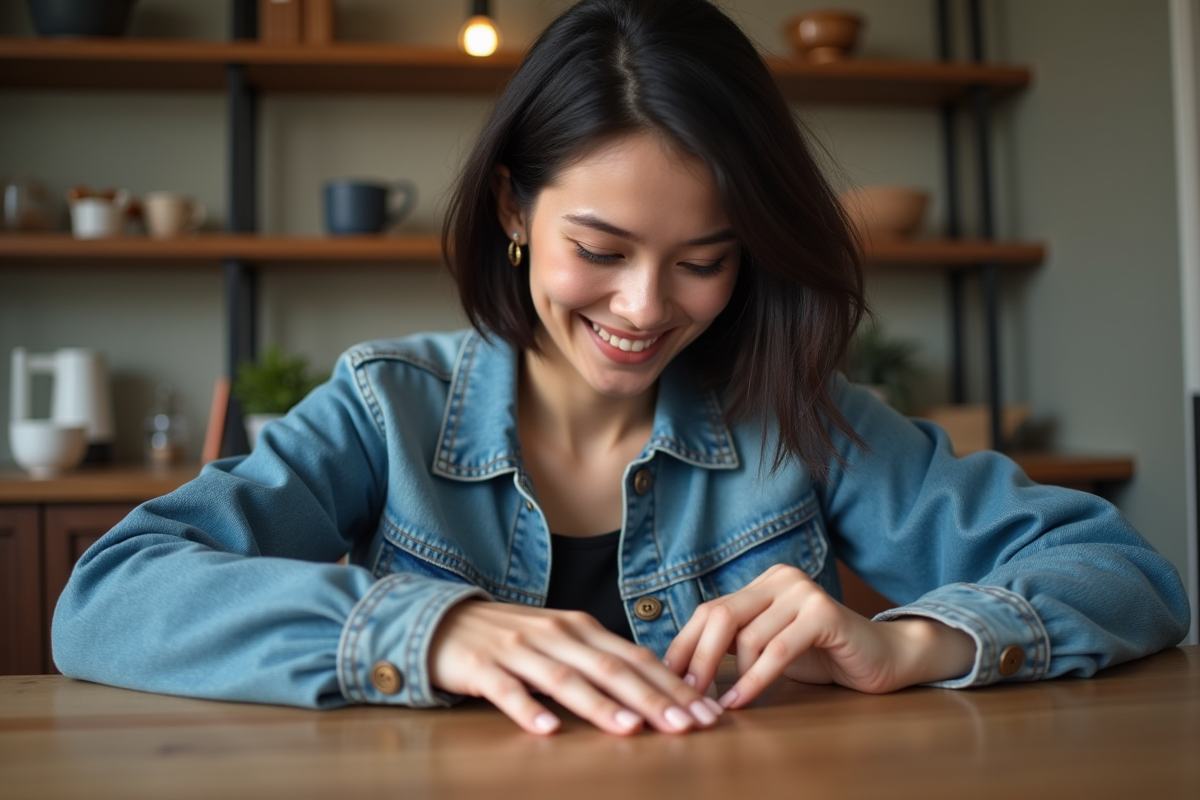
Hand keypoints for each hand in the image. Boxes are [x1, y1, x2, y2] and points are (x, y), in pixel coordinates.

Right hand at [428, 600, 724, 734]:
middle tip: (687, 726)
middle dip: (653, 699)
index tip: (706, 713)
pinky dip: (529, 709)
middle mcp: (555, 635)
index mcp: (579, 628)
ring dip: (600, 705)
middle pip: (611, 668)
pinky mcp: (482, 667)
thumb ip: (598, 659)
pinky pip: (508, 691)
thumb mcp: (560, 640)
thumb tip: (653, 686)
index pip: (636, 658)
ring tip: (630, 728)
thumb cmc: (510, 637)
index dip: (673, 686)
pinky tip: (547, 729)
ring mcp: (518, 649)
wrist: (442, 620)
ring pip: (565, 679)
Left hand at [663, 564, 975, 707]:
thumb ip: (735, 643)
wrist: (883, 658)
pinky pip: (777, 650)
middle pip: (720, 616)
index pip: (709, 609)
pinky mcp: (823, 613)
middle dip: (697, 658)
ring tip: (717, 705)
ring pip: (748, 636)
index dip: (684, 643)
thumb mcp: (769, 645)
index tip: (666, 677)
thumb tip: (681, 664)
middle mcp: (780, 579)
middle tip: (684, 693)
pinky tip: (741, 701)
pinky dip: (755, 679)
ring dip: (729, 676)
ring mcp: (802, 592)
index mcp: (762, 582)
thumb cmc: (823, 654)